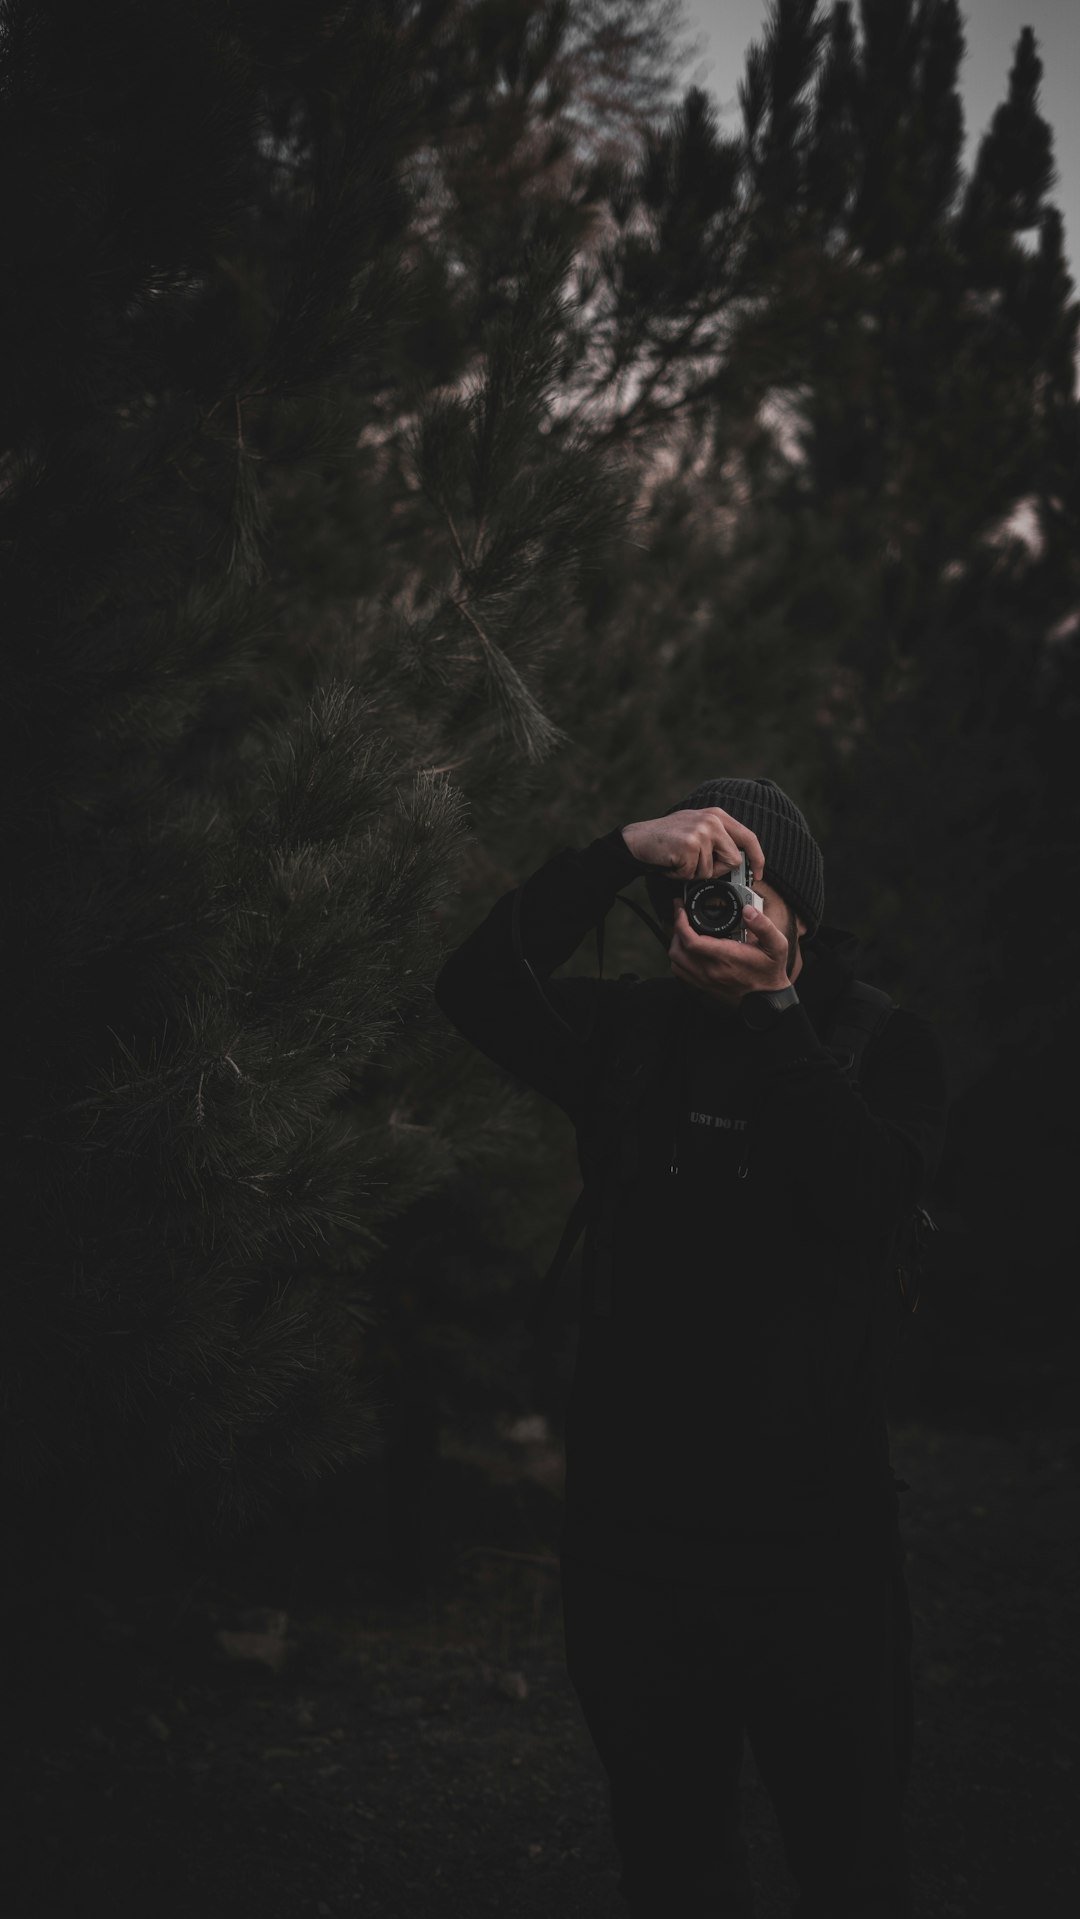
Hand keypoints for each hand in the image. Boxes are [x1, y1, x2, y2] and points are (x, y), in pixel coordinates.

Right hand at [620, 808, 765, 882]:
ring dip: (693, 873)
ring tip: (678, 861)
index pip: (749, 838)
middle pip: (733, 860)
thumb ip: (718, 840)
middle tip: (695, 867)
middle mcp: (713, 820)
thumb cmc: (666, 840)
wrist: (636, 840)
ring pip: (711, 871)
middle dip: (716, 871)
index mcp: (718, 815)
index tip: (758, 875)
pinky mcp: (690, 845)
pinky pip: (694, 874)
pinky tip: (670, 863)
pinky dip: (680, 875)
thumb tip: (739, 864)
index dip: (757, 859)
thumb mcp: (696, 829)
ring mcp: (702, 831)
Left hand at [668, 898, 790, 1006]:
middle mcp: (712, 970)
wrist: (767, 996)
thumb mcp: (776, 945)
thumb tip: (748, 910)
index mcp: (726, 957)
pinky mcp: (704, 985)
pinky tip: (688, 949)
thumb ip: (763, 925)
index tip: (682, 909)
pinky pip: (681, 972)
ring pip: (676, 961)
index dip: (681, 922)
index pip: (692, 941)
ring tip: (683, 931)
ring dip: (676, 944)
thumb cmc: (769, 970)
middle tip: (682, 916)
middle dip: (676, 929)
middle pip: (678, 950)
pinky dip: (679, 958)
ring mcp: (705, 980)